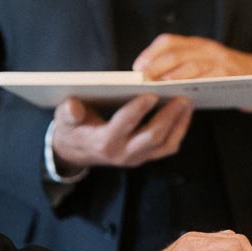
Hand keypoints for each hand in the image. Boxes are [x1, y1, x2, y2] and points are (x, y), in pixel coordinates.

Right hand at [51, 94, 192, 171]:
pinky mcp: (146, 157)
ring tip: (187, 101)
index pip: (123, 125)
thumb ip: (68, 112)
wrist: (76, 151)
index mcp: (103, 142)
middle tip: (181, 96)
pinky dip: (179, 129)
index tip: (151, 93)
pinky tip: (184, 111)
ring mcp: (136, 157)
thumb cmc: (72, 127)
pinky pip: (168, 146)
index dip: (138, 110)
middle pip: (151, 137)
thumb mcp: (64, 118)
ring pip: (164, 144)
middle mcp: (122, 153)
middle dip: (168, 116)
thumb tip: (73, 106)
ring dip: (179, 123)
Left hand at [133, 34, 251, 81]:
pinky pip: (209, 77)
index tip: (137, 67)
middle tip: (143, 79)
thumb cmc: (228, 75)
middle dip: (156, 65)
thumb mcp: (205, 65)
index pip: (169, 42)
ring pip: (191, 65)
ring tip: (159, 85)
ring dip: (172, 75)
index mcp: (197, 45)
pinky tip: (184, 93)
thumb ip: (183, 69)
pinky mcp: (230, 73)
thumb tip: (153, 81)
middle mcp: (207, 48)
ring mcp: (219, 60)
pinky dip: (195, 84)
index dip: (150, 53)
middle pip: (176, 53)